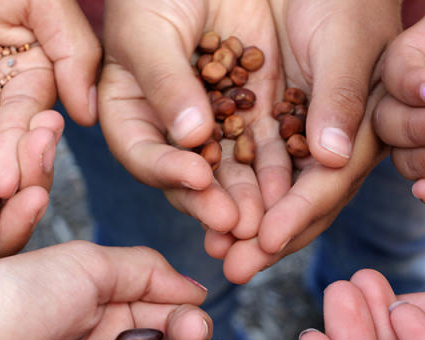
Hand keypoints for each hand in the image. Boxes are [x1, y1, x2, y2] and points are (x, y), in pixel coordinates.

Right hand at [98, 0, 286, 244]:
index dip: (166, 170)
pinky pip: (270, 145)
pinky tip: (295, 191)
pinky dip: (281, 170)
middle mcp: (170, 126)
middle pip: (188, 174)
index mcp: (129, 109)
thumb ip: (166, 81)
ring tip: (267, 222)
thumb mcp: (151, 29)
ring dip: (250, 198)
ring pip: (232, 169)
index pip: (141, 151)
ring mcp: (215, 122)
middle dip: (213, 201)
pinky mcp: (256, 110)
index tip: (196, 178)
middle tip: (237, 224)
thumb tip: (191, 136)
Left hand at [205, 0, 400, 283]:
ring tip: (214, 247)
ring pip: (269, 185)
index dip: (299, 213)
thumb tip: (331, 160)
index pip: (330, 181)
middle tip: (235, 268)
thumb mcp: (346, 37)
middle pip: (299, 198)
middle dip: (267, 236)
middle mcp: (331, 137)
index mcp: (363, 125)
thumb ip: (340, 97)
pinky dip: (224, 180)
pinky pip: (243, 155)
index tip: (266, 239)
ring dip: (242, 217)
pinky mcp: (265, 112)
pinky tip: (202, 200)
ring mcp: (297, 128)